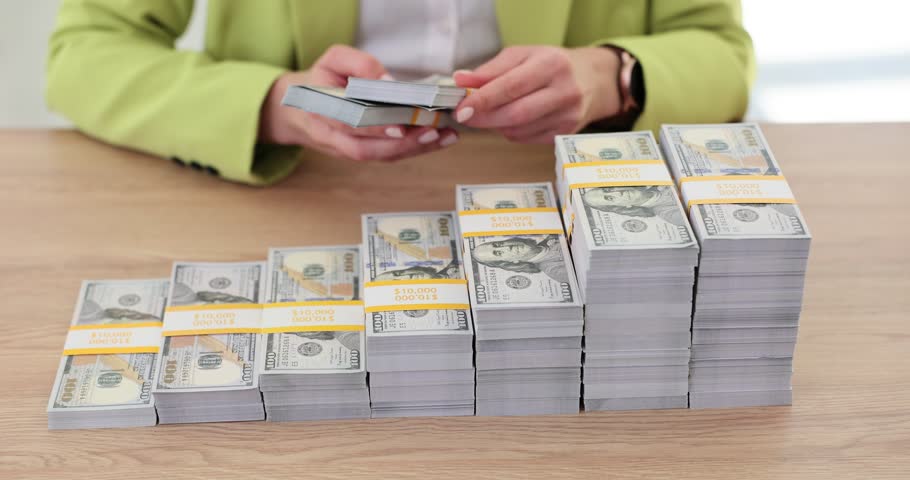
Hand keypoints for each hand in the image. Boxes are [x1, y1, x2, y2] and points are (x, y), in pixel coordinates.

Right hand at [258, 45, 457, 161]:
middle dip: (403, 143)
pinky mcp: (361, 153)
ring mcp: (346, 150)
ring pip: (380, 157)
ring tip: (444, 136)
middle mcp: (331, 136)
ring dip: (414, 149)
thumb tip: (388, 81)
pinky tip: (437, 139)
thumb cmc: (321, 79)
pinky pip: (387, 155)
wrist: (299, 107)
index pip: (349, 124)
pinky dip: (413, 149)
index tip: (402, 124)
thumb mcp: (332, 60)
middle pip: (367, 148)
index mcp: (320, 110)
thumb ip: (359, 64)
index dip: (375, 127)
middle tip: (435, 131)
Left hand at [453, 46, 621, 143]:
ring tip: (492, 113)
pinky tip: (512, 120)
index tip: (462, 108)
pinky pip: (527, 139)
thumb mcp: (523, 55)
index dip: (483, 100)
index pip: (512, 86)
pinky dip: (512, 132)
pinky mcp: (566, 133)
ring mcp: (568, 116)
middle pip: (516, 113)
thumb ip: (491, 69)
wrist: (593, 80)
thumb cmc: (553, 65)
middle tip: (466, 117)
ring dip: (497, 125)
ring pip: (519, 130)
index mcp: (552, 64)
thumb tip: (461, 81)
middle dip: (485, 118)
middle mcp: (564, 91)